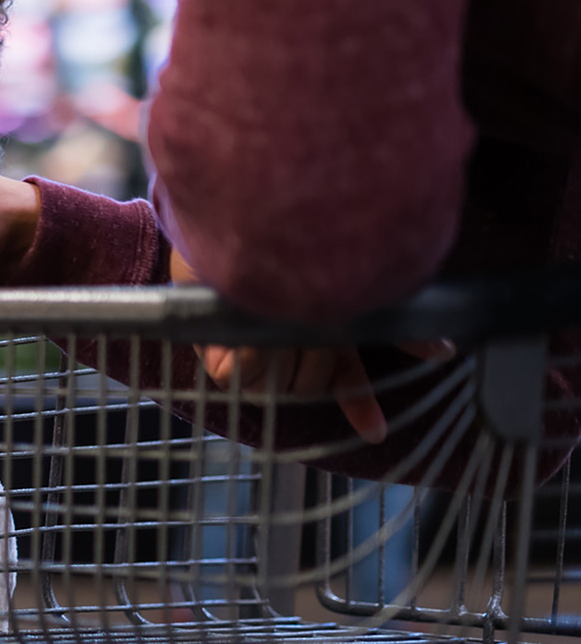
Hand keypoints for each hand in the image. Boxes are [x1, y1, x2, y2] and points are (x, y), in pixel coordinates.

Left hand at [171, 252, 453, 442]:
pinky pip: (250, 375)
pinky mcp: (222, 370)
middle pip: (317, 384)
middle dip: (314, 353)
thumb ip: (396, 323)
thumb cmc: (289, 261)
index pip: (348, 384)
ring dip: (282, 350)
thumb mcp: (350, 293)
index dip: (362, 409)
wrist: (230, 237)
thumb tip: (447, 347)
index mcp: (322, 341)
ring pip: (286, 383)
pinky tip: (249, 336)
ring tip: (272, 316)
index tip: (377, 432)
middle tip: (304, 320)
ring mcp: (257, 364)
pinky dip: (252, 353)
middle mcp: (290, 355)